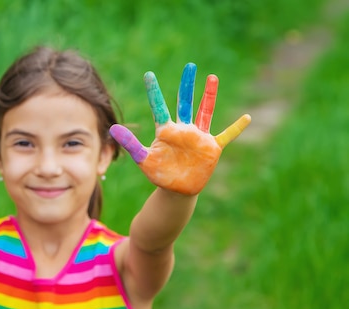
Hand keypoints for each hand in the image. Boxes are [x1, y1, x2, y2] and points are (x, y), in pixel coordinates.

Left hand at [110, 63, 249, 194]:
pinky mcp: (211, 148)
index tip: (148, 75)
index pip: (159, 107)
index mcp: (166, 131)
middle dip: (187, 85)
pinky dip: (236, 128)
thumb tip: (112, 128)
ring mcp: (198, 137)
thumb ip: (130, 143)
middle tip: (189, 66)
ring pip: (205, 112)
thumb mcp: (143, 159)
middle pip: (185, 102)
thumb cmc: (159, 174)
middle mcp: (183, 129)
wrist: (176, 190)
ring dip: (209, 96)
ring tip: (212, 77)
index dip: (154, 92)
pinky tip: (247, 117)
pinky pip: (226, 136)